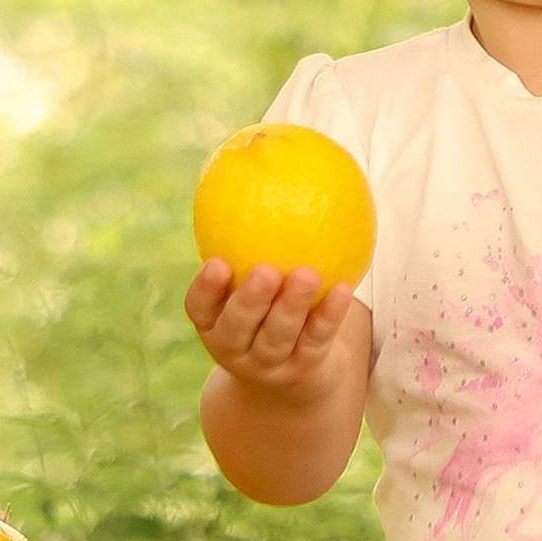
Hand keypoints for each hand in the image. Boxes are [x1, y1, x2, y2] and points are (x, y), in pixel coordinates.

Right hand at [185, 258, 359, 401]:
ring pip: (277, 337)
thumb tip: (256, 163)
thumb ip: (249, 241)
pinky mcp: (303, 371)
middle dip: (249, 301)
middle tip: (266, 270)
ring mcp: (269, 365)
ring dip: (292, 306)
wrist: (292, 377)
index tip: (216, 261)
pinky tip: (342, 289)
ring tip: (306, 274)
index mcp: (213, 323)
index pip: (199, 308)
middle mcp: (234, 347)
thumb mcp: (250, 281)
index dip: (204, 289)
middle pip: (236, 327)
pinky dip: (329, 316)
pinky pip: (317, 341)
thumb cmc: (267, 308)